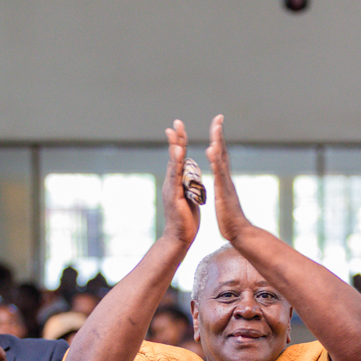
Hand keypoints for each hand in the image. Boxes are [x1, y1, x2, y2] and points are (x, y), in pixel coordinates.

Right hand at [160, 119, 200, 247]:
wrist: (180, 237)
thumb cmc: (185, 219)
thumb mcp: (188, 197)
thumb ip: (187, 185)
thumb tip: (188, 176)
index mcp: (178, 181)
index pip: (179, 158)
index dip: (180, 143)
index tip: (179, 127)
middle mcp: (172, 182)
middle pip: (174, 157)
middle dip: (176, 139)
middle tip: (176, 122)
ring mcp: (172, 188)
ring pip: (174, 165)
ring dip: (175, 148)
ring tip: (176, 133)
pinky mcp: (175, 196)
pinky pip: (176, 178)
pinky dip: (177, 165)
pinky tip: (178, 154)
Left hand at [205, 114, 250, 242]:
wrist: (239, 232)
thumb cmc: (230, 217)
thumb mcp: (224, 197)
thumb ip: (223, 186)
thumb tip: (221, 179)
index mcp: (224, 179)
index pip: (220, 155)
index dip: (218, 140)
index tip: (216, 124)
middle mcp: (226, 178)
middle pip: (223, 151)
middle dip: (219, 134)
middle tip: (218, 117)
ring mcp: (226, 184)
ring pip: (222, 159)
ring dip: (218, 142)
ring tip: (215, 127)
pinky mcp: (224, 192)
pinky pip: (219, 174)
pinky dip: (216, 161)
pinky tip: (211, 150)